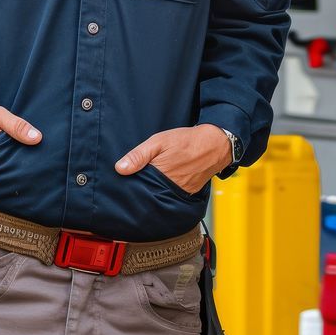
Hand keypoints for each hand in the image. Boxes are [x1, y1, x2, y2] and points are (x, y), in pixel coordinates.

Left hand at [115, 124, 231, 194]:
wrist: (215, 144)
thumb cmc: (187, 141)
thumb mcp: (159, 141)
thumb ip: (139, 155)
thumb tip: (120, 168)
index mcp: (159, 175)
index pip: (138, 186)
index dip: (131, 183)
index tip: (124, 182)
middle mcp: (169, 187)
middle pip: (149, 192)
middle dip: (142, 187)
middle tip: (139, 178)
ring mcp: (180, 191)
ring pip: (161, 194)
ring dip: (155, 189)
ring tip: (152, 179)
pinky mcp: (188, 193)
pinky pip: (173, 194)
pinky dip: (167, 189)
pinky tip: (165, 180)